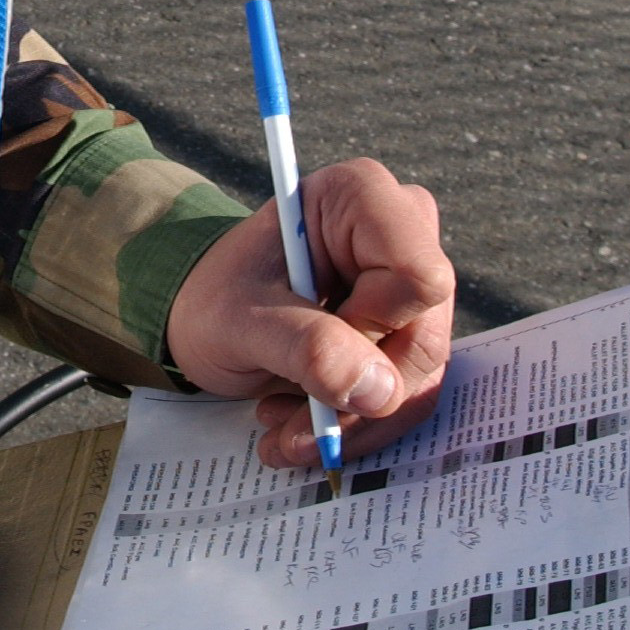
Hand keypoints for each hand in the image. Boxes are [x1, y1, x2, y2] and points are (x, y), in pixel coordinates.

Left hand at [165, 157, 453, 466]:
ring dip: (350, 420)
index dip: (374, 327)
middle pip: (424, 338)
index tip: (312, 343)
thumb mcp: (241, 322)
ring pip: (419, 377)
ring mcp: (409, 289)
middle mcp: (401, 235)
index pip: (419, 278)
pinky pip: (406, 393)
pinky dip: (354, 422)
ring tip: (284, 431)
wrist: (204, 316)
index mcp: (360, 198)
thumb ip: (307, 347)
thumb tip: (381, 391)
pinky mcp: (406, 332)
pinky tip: (300, 426)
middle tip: (291, 429)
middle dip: (357, 397)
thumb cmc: (216, 299)